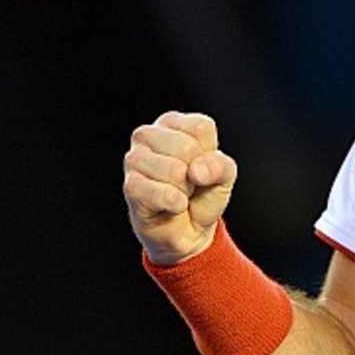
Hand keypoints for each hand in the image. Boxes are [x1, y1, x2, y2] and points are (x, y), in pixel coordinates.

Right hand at [123, 111, 236, 265]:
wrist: (189, 231)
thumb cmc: (203, 194)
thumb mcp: (224, 175)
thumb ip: (220, 165)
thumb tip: (196, 171)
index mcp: (172, 123)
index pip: (201, 127)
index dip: (210, 154)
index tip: (201, 166)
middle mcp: (148, 135)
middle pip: (187, 147)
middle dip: (196, 173)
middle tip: (189, 184)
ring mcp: (134, 160)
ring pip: (174, 170)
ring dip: (185, 190)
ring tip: (179, 194)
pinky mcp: (130, 186)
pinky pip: (158, 193)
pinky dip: (174, 203)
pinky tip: (173, 206)